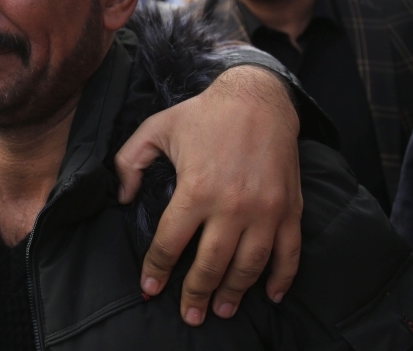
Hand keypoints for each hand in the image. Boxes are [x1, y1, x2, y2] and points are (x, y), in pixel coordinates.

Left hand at [115, 65, 300, 325]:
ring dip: (235, 293)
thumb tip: (122, 198)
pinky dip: (282, 278)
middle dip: (196, 294)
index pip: (171, 242)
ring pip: (249, 266)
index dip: (158, 269)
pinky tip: (271, 294)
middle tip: (190, 315)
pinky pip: (289, 253)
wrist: (259, 98)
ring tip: (222, 309)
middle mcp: (232, 205)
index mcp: (196, 189)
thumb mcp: (155, 128)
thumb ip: (129, 162)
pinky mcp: (290, 209)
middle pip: (211, 264)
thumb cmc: (203, 114)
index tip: (150, 288)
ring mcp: (265, 210)